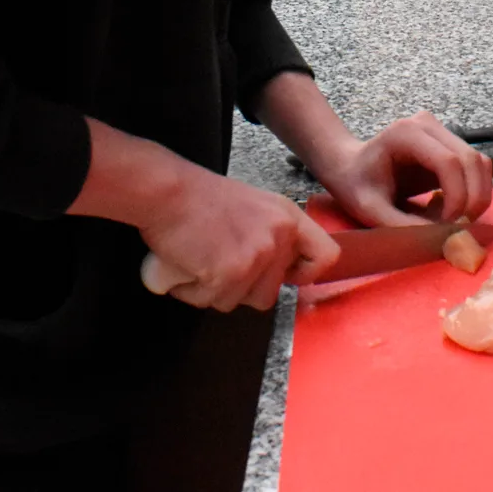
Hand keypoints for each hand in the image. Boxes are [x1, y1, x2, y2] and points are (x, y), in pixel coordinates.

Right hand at [137, 167, 339, 311]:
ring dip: (210, 289)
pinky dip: (190, 289)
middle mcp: (278, 238)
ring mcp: (255, 257)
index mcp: (287, 219)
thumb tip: (279, 270)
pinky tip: (184, 263)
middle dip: (239, 287)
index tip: (287, 277)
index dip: (305, 274)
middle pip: (268, 294)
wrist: (167, 191)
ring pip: (235, 302)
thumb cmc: (199, 198)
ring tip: (197, 257)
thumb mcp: (255, 207)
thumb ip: (273, 236)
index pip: (325, 257)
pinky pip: (208, 300)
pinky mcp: (228, 275)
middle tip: (216, 260)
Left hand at [309, 111, 492, 228]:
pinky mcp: (450, 143)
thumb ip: (403, 226)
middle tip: (459, 229)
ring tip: (458, 221)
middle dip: (472, 200)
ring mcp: (441, 131)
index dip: (457, 196)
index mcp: (406, 134)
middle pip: (471, 160)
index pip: (449, 162)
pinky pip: (476, 166)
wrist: (350, 166)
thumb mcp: (371, 210)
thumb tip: (444, 240)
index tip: (448, 225)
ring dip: (478, 196)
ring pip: (480, 163)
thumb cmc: (355, 184)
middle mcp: (428, 125)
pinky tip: (455, 209)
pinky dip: (475, 191)